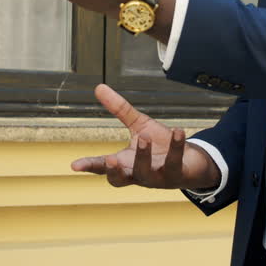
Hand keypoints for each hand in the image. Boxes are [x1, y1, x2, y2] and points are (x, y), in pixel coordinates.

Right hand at [70, 84, 220, 189]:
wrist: (191, 161)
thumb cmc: (160, 146)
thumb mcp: (139, 125)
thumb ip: (119, 109)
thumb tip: (98, 87)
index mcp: (125, 164)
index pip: (102, 167)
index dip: (89, 166)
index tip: (75, 165)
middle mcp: (138, 175)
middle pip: (119, 179)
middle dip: (114, 171)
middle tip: (110, 160)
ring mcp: (157, 178)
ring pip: (146, 173)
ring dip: (143, 157)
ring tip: (143, 138)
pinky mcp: (177, 175)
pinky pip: (174, 163)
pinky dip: (176, 147)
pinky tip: (178, 131)